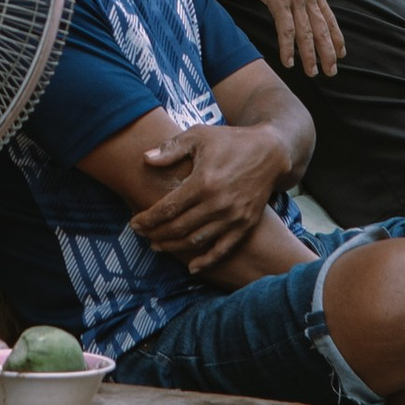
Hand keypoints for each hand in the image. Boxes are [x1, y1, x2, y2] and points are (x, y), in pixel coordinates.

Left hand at [131, 119, 292, 268]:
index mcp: (203, 182)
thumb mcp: (199, 136)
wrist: (270, 152)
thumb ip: (171, 149)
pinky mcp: (245, 224)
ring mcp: (233, 217)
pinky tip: (191, 267)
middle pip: (178, 228)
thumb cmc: (230, 141)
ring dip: (174, 247)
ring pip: (196, 241)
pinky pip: (223, 249)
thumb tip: (146, 159)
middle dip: (156, 234)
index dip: (148, 219)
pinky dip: (206, 261)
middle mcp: (218, 203)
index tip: (134, 223)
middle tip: (142, 235)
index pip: (168, 208)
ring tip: (157, 246)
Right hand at [240, 0, 344, 78]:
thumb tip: (301, 6)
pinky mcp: (278, 1)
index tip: (341, 54)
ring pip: (306, 34)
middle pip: (322, 30)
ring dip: (309, 56)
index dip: (336, 38)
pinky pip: (286, 30)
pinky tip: (288, 61)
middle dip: (328, 53)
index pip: (329, 19)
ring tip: (312, 72)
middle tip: (331, 72)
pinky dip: (288, 48)